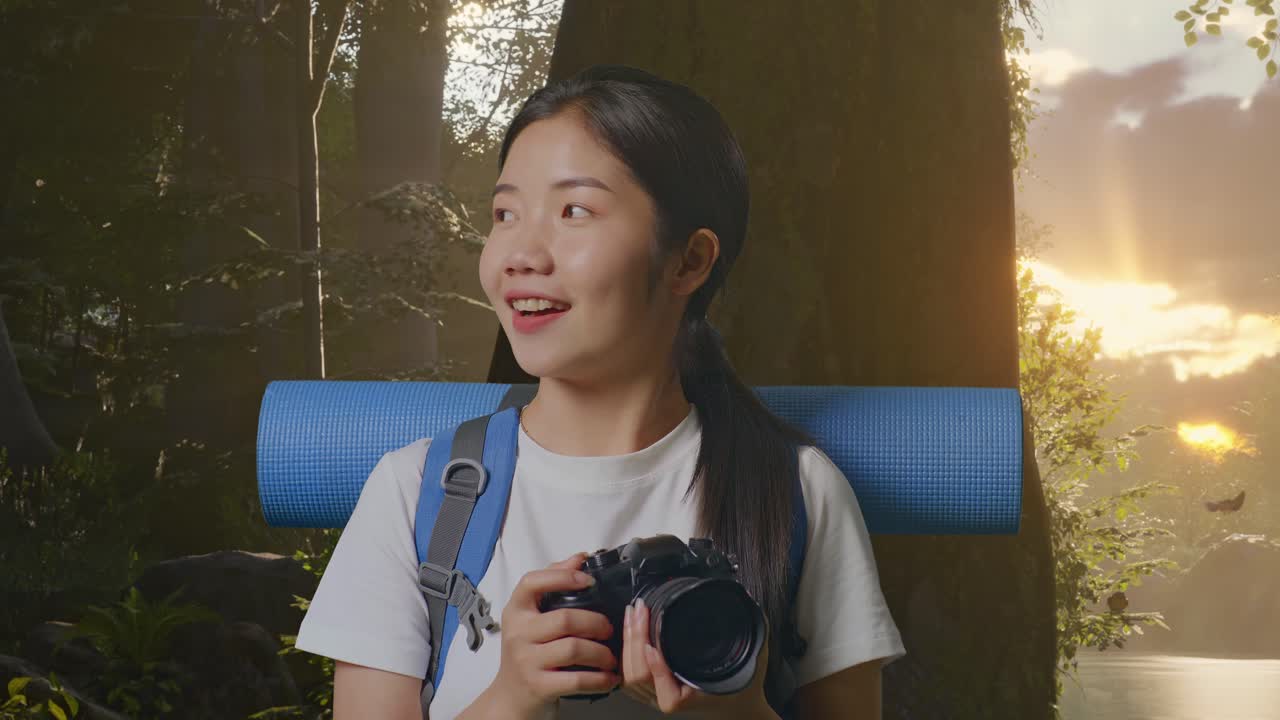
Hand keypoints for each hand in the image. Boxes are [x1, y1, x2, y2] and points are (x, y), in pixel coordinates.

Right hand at [484, 553, 619, 717]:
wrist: (511, 696)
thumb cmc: (527, 652)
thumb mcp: (531, 617)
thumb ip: (553, 584)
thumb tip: (578, 557)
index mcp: (516, 611)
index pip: (532, 583)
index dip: (563, 577)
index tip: (588, 580)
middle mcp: (518, 634)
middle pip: (565, 619)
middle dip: (596, 622)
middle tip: (609, 628)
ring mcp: (527, 661)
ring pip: (574, 649)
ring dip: (601, 652)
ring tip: (611, 656)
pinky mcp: (539, 686)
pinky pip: (576, 680)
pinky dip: (599, 679)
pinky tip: (608, 677)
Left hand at [619, 597, 772, 716]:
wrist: (738, 705)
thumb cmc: (743, 683)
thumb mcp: (752, 655)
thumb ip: (753, 632)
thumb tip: (746, 602)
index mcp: (692, 697)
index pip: (666, 691)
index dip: (657, 666)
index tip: (653, 646)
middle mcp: (671, 699)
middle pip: (639, 677)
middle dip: (635, 640)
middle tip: (640, 611)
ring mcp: (658, 696)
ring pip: (630, 676)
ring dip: (628, 642)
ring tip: (633, 614)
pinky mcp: (651, 690)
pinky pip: (629, 675)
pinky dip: (626, 652)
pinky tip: (629, 630)